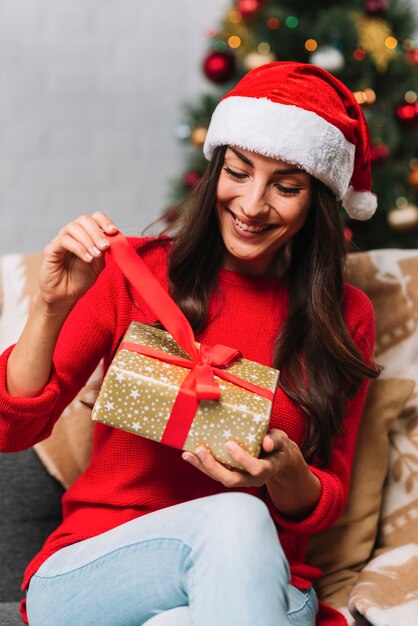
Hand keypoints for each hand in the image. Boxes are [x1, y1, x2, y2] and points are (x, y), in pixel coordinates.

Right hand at [38, 212, 117, 310]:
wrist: (65, 296)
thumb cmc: (80, 280)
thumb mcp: (98, 266)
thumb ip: (102, 253)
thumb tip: (108, 241)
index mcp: (85, 235)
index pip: (94, 218)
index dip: (104, 221)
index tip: (114, 231)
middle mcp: (72, 234)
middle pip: (84, 220)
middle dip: (97, 232)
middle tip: (105, 247)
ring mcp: (60, 240)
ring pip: (74, 228)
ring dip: (88, 240)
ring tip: (96, 255)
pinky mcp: (51, 249)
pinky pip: (64, 241)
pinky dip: (79, 248)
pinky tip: (87, 258)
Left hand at [182, 429, 299, 488]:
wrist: (276, 458)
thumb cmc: (277, 446)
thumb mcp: (281, 440)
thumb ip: (275, 440)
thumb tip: (266, 443)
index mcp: (266, 469)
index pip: (255, 469)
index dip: (242, 459)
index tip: (229, 444)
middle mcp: (252, 479)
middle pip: (231, 480)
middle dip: (214, 467)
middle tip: (201, 450)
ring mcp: (240, 479)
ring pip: (220, 478)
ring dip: (203, 467)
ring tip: (188, 454)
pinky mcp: (231, 475)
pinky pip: (215, 473)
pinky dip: (201, 465)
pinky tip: (189, 455)